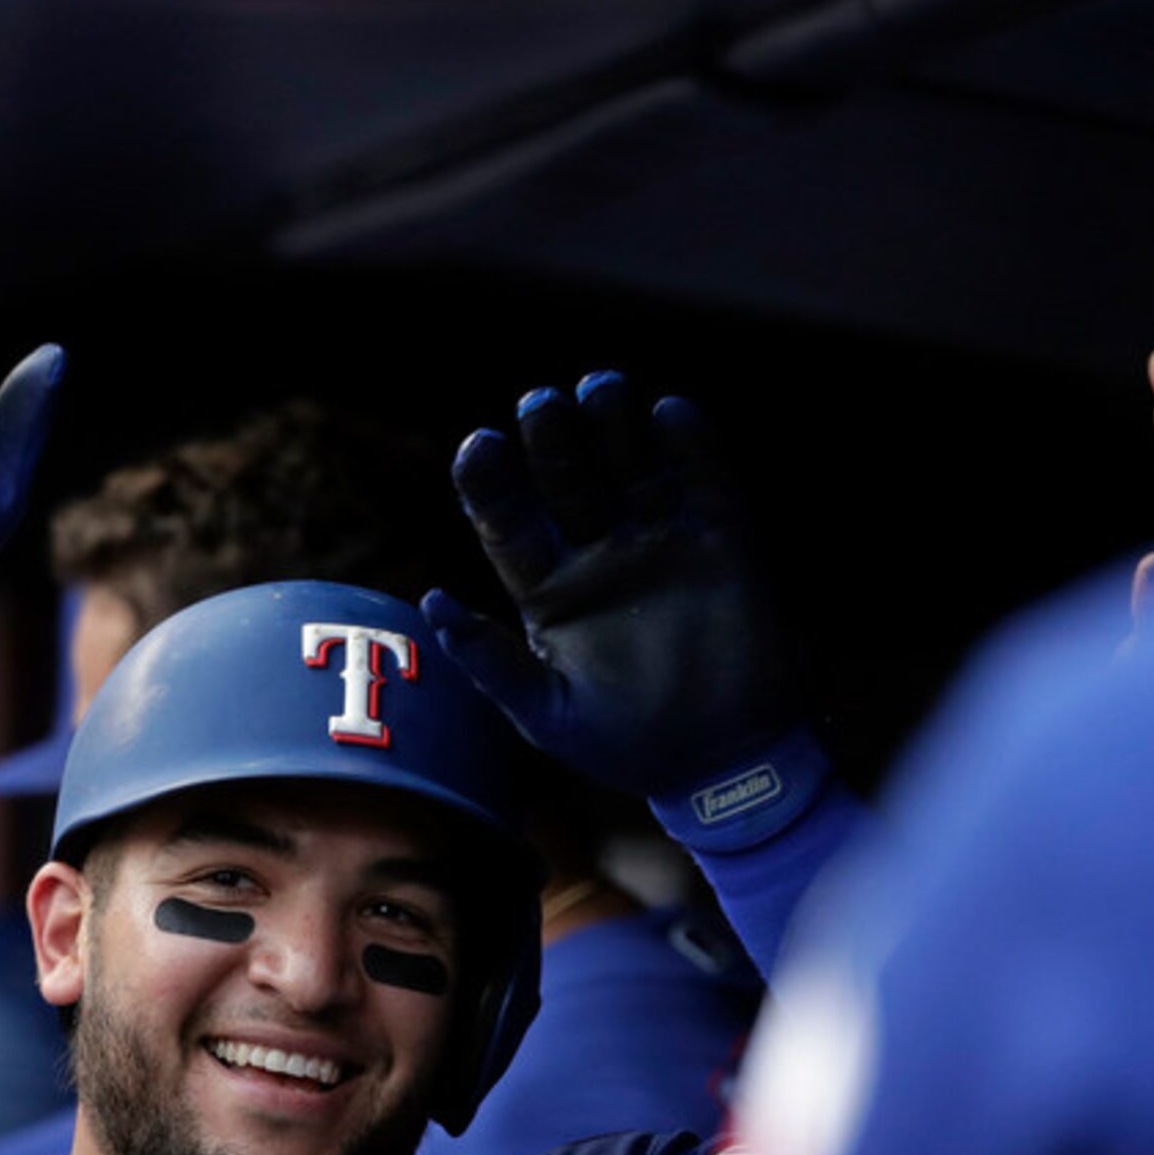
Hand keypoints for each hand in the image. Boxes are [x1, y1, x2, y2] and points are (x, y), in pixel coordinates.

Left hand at [430, 372, 800, 797]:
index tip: (479, 446)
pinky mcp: (721, 543)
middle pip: (565, 477)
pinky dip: (691, 444)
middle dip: (552, 437)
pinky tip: (669, 414)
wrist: (721, 766)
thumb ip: (491, 662)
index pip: (507, 520)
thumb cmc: (625, 747)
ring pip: (630, 464)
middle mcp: (598, 553)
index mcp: (546, 589)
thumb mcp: (546, 715)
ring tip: (598, 388)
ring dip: (614, 422)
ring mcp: (660, 543)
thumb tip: (432, 601)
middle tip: (541, 404)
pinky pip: (706, 481)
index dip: (490, 482)